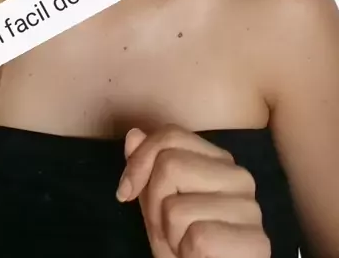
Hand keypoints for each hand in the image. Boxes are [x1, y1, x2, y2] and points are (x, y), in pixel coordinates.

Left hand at [116, 125, 270, 257]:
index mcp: (219, 161)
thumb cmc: (186, 246)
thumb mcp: (157, 206)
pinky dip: (187, 253)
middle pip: (169, 164)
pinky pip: (197, 238)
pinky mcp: (253, 242)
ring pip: (176, 206)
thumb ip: (148, 169)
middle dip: (153, 204)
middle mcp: (239, 177)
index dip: (139, 161)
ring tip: (186, 245)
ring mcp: (249, 209)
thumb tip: (134, 134)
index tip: (125, 192)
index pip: (171, 135)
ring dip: (169, 234)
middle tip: (168, 230)